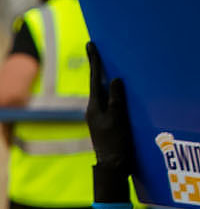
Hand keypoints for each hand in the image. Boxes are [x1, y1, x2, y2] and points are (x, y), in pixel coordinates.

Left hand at [87, 42, 136, 205]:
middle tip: (95, 48)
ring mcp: (97, 115)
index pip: (94, 78)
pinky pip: (106, 100)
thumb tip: (114, 79)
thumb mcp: (117, 119)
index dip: (95, 60)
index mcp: (94, 106)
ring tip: (104, 62)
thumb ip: (116, 99)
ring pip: (101, 91)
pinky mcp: (103, 121)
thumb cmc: (115, 142)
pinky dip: (109, 90)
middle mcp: (93, 108)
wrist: (111, 165)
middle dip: (97, 65)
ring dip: (103, 77)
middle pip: (96, 82)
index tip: (91, 44)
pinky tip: (112, 87)